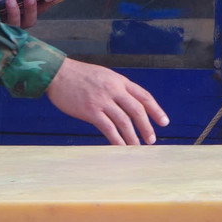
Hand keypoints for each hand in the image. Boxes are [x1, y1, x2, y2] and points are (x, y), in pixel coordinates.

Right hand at [46, 57, 169, 144]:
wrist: (57, 73)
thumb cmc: (78, 75)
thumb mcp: (103, 75)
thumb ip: (116, 87)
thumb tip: (127, 102)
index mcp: (119, 80)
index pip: (143, 96)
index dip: (156, 110)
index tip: (164, 122)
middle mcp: (114, 89)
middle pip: (137, 110)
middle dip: (147, 126)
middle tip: (152, 140)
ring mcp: (102, 100)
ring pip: (124, 121)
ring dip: (133, 136)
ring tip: (138, 148)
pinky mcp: (90, 111)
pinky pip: (108, 128)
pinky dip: (116, 139)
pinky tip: (121, 147)